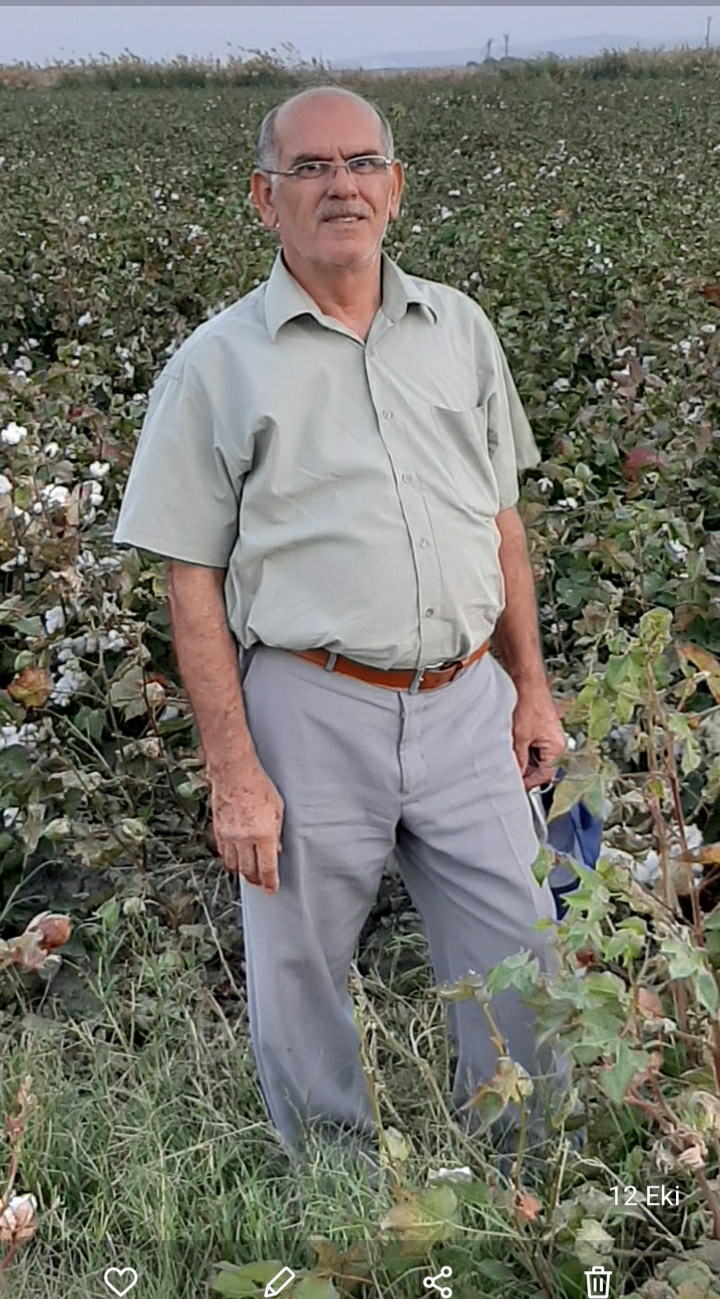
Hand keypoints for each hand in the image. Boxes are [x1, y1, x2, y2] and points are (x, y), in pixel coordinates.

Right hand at [209, 760, 283, 893]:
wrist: (234, 773)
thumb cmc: (258, 786)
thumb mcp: (278, 809)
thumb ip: (277, 832)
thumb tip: (276, 849)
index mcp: (263, 834)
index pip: (266, 869)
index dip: (269, 883)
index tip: (272, 889)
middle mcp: (244, 839)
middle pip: (249, 871)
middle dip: (256, 881)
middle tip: (261, 884)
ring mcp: (229, 836)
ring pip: (234, 865)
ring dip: (242, 873)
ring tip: (249, 874)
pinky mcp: (218, 831)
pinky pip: (224, 854)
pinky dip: (230, 860)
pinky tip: (236, 860)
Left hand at [511, 684, 566, 790]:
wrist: (525, 680)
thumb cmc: (528, 702)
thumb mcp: (519, 737)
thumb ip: (518, 760)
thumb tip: (513, 777)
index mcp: (557, 748)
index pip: (544, 776)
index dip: (527, 782)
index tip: (513, 786)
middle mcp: (557, 743)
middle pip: (540, 768)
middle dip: (523, 770)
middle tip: (506, 771)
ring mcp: (549, 737)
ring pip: (534, 758)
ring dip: (521, 758)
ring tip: (508, 753)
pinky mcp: (540, 730)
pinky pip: (531, 747)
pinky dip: (521, 748)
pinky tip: (511, 743)